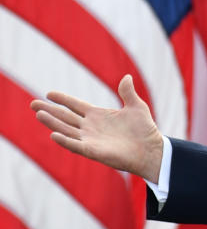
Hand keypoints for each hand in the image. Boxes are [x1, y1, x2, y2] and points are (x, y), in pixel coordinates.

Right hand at [30, 74, 163, 182]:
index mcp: (98, 115)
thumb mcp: (136, 107)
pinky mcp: (94, 151)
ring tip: (38, 114)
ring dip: (52, 123)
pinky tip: (54, 134)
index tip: (48, 93)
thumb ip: (127, 93)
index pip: (75, 105)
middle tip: (32, 104)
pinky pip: (76, 146)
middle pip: (65, 117)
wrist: (152, 149)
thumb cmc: (145, 130)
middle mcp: (90, 127)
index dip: (63, 99)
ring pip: (66, 130)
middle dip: (49, 110)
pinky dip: (65, 141)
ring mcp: (90, 139)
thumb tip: (127, 77)